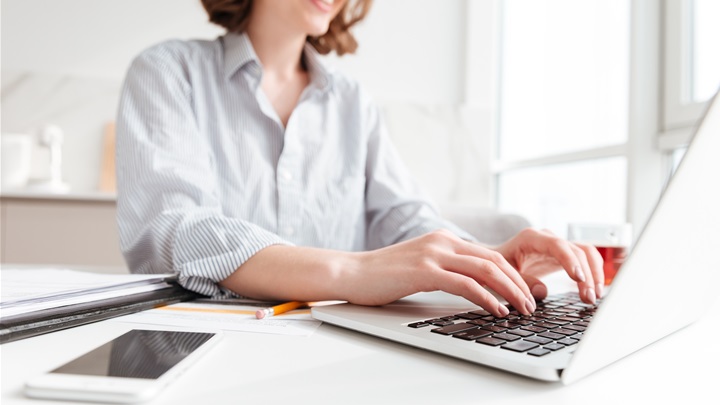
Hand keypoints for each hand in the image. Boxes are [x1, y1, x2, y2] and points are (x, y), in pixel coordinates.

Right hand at [346, 229, 536, 316]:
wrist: (351, 272)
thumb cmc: (384, 276)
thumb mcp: (421, 267)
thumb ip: (446, 270)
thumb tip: (473, 288)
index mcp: (444, 239)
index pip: (490, 255)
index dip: (513, 275)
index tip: (525, 294)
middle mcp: (443, 241)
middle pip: (494, 260)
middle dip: (518, 284)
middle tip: (532, 304)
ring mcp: (433, 254)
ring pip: (486, 270)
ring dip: (510, 292)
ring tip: (521, 310)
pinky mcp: (424, 271)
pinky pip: (465, 284)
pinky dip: (487, 298)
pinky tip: (496, 311)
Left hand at [493, 228, 603, 303]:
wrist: (497, 260)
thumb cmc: (499, 265)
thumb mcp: (504, 273)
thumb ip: (522, 281)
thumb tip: (543, 291)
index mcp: (531, 238)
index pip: (557, 245)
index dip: (570, 261)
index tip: (578, 278)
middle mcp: (548, 238)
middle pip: (576, 251)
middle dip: (586, 274)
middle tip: (588, 297)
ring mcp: (558, 245)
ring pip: (585, 253)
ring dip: (594, 274)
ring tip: (593, 296)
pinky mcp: (564, 254)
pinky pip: (585, 260)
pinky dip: (592, 273)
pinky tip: (593, 290)